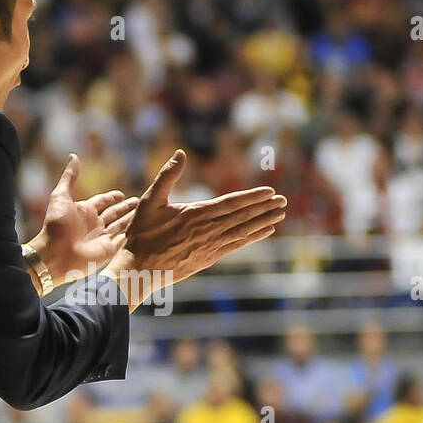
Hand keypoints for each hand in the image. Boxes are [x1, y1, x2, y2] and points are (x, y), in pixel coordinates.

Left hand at [26, 153, 137, 283]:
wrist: (55, 254)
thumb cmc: (56, 225)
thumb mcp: (61, 196)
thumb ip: (70, 177)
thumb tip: (73, 156)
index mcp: (85, 211)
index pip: (103, 201)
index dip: (112, 197)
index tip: (121, 194)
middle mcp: (95, 224)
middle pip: (115, 213)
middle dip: (127, 208)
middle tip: (140, 201)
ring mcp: (102, 238)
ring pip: (121, 225)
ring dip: (133, 219)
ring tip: (147, 213)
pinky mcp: (109, 251)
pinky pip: (124, 240)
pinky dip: (133, 235)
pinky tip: (145, 229)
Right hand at [102, 149, 286, 310]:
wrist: (138, 270)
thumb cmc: (141, 235)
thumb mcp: (150, 200)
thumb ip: (167, 176)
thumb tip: (180, 153)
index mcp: (196, 214)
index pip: (231, 203)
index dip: (252, 197)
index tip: (270, 192)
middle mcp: (208, 231)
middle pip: (242, 217)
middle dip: (264, 208)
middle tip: (283, 201)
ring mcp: (210, 247)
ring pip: (242, 232)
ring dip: (263, 222)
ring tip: (280, 214)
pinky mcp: (208, 259)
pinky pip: (236, 246)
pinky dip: (252, 238)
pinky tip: (265, 232)